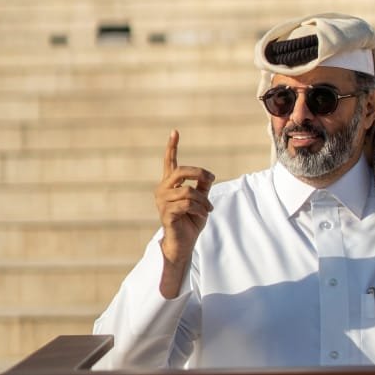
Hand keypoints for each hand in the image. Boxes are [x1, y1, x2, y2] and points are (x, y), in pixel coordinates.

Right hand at [155, 130, 214, 297]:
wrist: (185, 243)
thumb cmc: (191, 220)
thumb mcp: (201, 200)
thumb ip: (203, 186)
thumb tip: (209, 176)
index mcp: (170, 184)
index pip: (169, 162)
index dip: (172, 146)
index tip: (175, 131)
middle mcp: (163, 190)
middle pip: (181, 171)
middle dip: (199, 173)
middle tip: (211, 179)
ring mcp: (162, 202)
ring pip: (188, 191)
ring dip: (203, 200)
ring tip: (207, 209)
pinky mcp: (166, 213)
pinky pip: (187, 204)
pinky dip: (200, 209)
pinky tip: (202, 215)